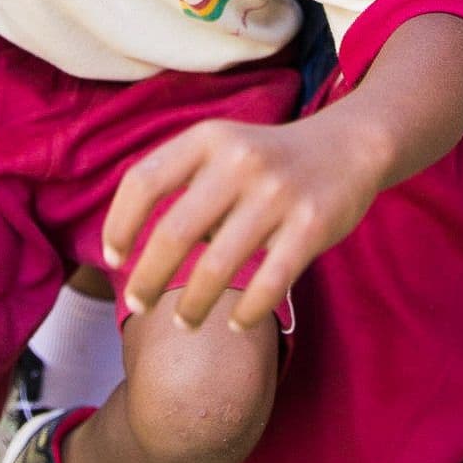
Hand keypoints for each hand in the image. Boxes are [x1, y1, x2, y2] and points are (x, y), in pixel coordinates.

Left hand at [100, 116, 383, 332]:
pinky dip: (247, 312)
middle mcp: (240, 161)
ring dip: (192, 304)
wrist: (349, 146)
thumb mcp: (222, 148)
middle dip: (149, 277)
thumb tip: (134, 243)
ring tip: (184, 323)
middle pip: (175, 231)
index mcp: (208, 138)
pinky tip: (235, 324)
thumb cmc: (268, 160)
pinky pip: (270, 281)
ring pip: (219, 265)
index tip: (113, 258)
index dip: (120, 224)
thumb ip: (182, 180)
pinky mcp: (312, 225)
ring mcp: (278, 193)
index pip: (144, 181)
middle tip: (138, 305)